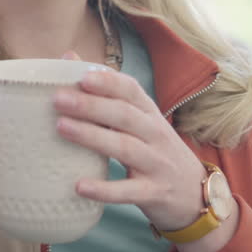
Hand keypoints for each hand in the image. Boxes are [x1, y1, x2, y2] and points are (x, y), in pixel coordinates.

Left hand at [53, 59, 237, 251]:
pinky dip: (105, 189)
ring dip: (92, 137)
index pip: (132, 90)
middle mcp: (155, 134)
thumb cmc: (153, 149)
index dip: (108, 82)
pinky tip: (79, 186)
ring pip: (125, 147)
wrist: (193, 194)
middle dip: (91, 105)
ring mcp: (156, 163)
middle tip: (58, 99)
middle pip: (124, 115)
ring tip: (61, 128)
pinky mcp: (153, 192)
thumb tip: (68, 58)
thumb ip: (106, 93)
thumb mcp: (138, 120)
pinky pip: (128, 191)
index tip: (82, 77)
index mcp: (148, 113)